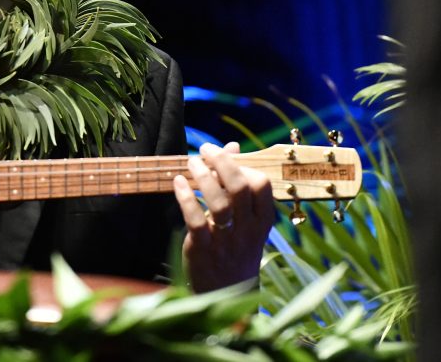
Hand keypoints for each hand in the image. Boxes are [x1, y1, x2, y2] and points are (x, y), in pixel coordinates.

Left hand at [173, 142, 274, 292]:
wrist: (226, 293)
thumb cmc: (234, 246)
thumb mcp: (244, 219)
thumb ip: (238, 183)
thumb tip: (233, 146)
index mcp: (261, 221)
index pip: (262, 185)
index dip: (242, 165)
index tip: (223, 154)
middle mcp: (247, 230)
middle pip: (240, 188)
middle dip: (222, 163)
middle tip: (205, 150)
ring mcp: (226, 241)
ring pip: (219, 203)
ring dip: (203, 177)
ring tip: (191, 162)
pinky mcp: (203, 249)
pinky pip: (196, 220)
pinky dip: (186, 198)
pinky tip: (178, 182)